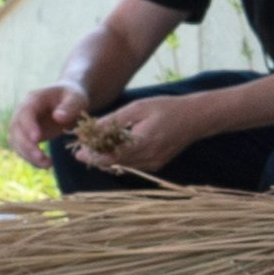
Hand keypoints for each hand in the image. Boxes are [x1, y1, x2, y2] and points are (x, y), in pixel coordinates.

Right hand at [10, 83, 88, 165]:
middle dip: (27, 145)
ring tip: (48, 165)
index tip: (37, 139)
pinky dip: (31, 159)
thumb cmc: (73, 97)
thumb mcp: (77, 98)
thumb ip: (70, 107)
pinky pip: (23, 149)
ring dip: (28, 155)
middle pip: (15, 129)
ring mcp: (23, 124)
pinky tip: (46, 164)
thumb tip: (58, 118)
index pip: (25, 112)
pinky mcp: (27, 136)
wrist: (69, 101)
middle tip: (42, 158)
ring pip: (16, 141)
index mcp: (34, 99)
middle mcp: (23, 111)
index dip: (28, 126)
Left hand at [71, 94, 204, 176]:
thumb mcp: (138, 108)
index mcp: (143, 142)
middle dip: (96, 158)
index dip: (93, 155)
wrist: (195, 118)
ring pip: (122, 167)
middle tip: (81, 150)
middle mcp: (148, 158)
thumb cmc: (166, 107)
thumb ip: (114, 120)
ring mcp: (153, 165)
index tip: (77, 152)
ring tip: (93, 149)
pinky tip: (112, 150)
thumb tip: (92, 128)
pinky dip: (119, 160)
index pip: (111, 156)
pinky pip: (132, 166)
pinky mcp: (156, 165)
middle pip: (114, 164)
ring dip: (107, 160)